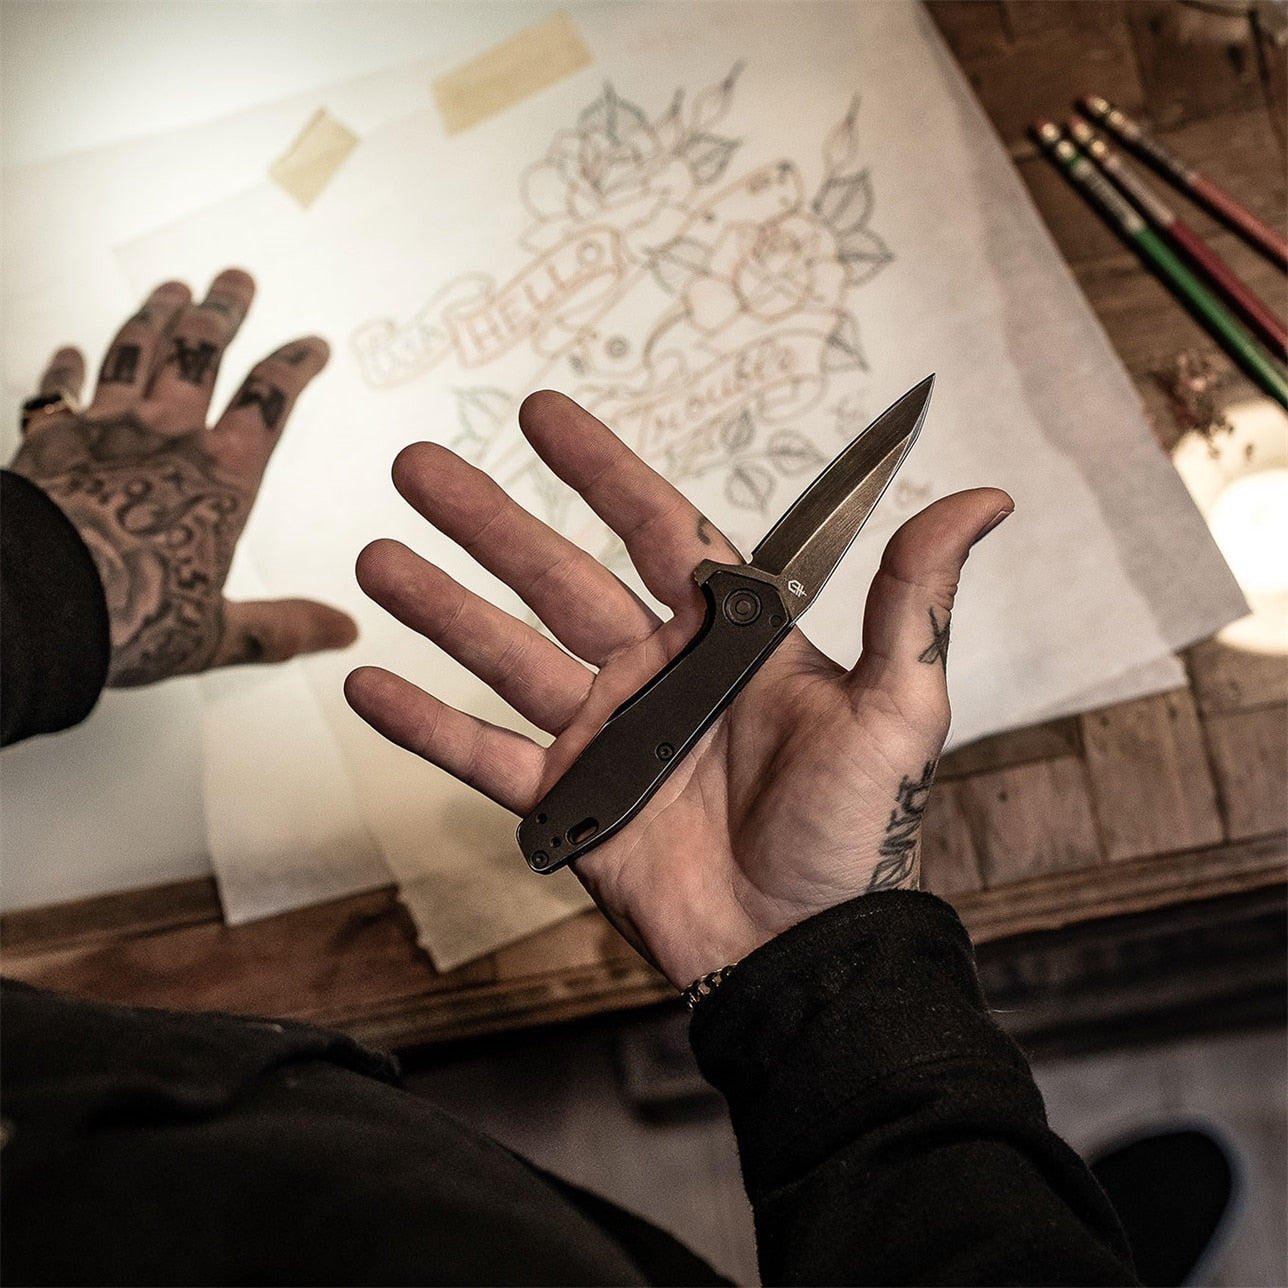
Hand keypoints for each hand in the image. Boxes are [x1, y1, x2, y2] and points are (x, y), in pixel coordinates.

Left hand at [9, 270, 356, 685]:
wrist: (35, 604)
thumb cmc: (130, 620)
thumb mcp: (221, 634)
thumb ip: (284, 627)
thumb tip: (345, 632)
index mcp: (221, 477)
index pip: (268, 400)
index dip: (294, 366)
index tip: (312, 345)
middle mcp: (166, 437)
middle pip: (200, 354)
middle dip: (223, 311)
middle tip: (236, 279)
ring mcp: (103, 431)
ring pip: (133, 353)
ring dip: (154, 316)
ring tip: (170, 289)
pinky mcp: (47, 443)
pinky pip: (56, 392)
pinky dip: (65, 368)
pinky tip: (69, 352)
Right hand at [345, 391, 1010, 986]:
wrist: (805, 951)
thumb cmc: (856, 834)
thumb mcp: (897, 709)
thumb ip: (912, 603)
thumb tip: (982, 500)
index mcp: (726, 641)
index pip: (654, 528)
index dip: (598, 468)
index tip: (542, 414)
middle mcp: (657, 674)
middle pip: (555, 577)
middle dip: (486, 521)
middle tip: (419, 466)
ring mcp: (607, 737)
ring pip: (507, 655)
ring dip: (442, 607)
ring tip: (380, 557)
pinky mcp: (573, 804)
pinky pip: (486, 757)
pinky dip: (428, 725)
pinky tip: (371, 685)